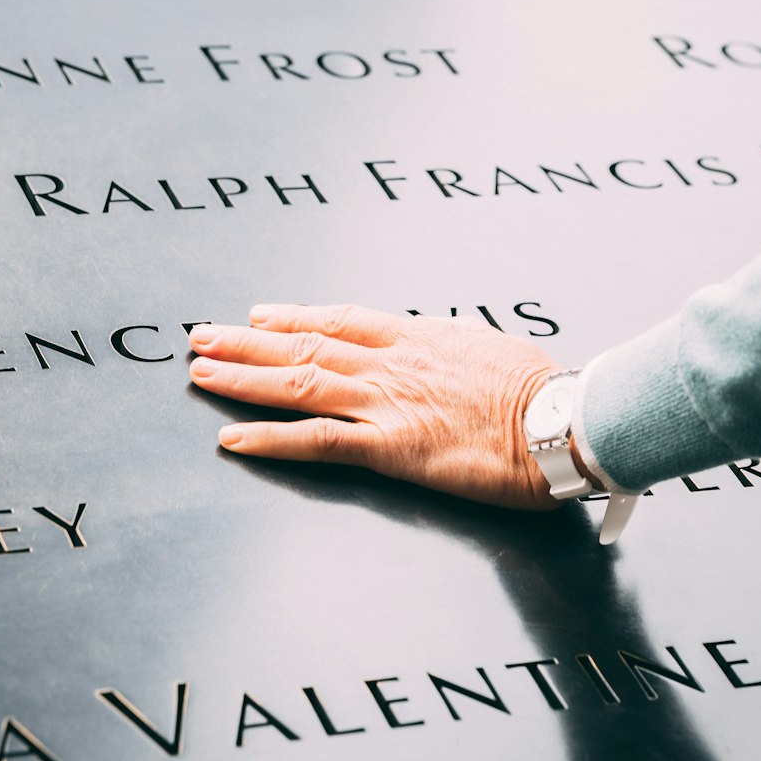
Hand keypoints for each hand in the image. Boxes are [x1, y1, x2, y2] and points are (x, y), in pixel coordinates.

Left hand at [189, 302, 568, 509]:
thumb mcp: (485, 346)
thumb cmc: (538, 389)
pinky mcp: (389, 446)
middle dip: (246, 342)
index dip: (293, 315)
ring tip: (199, 372)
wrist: (561, 421)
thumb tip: (432, 344)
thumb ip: (446, 345)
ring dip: (242, 378)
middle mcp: (390, 362)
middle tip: (201, 336)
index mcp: (415, 336)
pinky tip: (232, 436)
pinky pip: (317, 441)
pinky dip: (269, 438)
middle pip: (303, 344)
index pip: (338, 319)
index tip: (257, 315)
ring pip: (297, 382)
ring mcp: (385, 402)